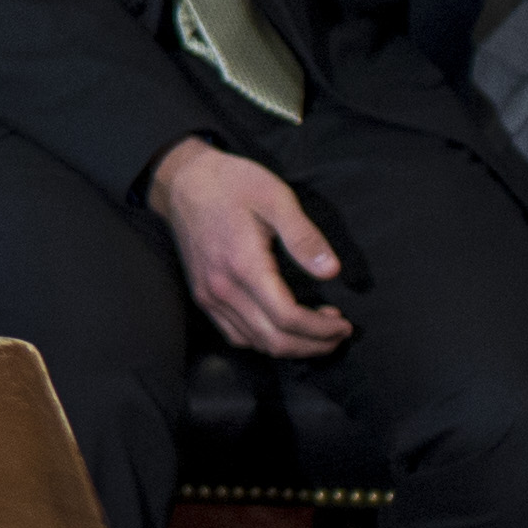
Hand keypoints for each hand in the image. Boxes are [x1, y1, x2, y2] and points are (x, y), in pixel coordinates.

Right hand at [148, 140, 353, 358]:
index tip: (344, 324)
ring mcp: (209, 295)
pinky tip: (282, 329)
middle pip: (273, 340)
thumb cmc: (232, 184)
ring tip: (318, 333)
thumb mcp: (275, 198)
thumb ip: (304, 237)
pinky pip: (235, 335)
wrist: (183, 181)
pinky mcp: (203, 296)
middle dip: (313, 345)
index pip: (287, 317)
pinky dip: (263, 341)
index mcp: (243, 264)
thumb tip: (332, 271)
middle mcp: (222, 288)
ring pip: (255, 343)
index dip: (321, 329)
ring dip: (291, 347)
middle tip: (339, 334)